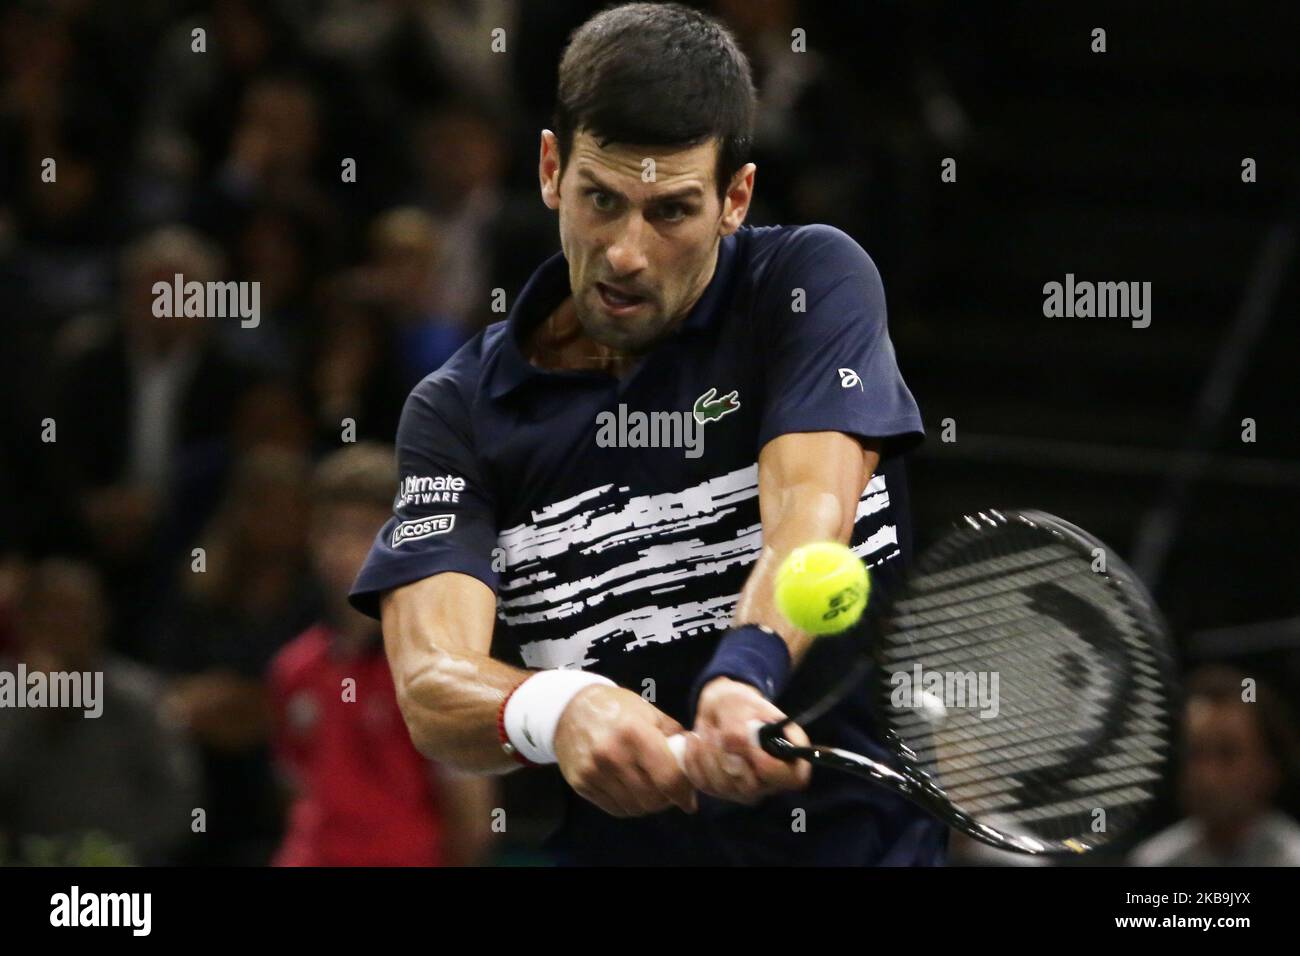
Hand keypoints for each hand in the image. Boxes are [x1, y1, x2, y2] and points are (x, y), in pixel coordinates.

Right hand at [554, 685, 697, 817]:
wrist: (569, 708)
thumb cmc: (616, 708)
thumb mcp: (648, 712)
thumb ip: (674, 736)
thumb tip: (696, 760)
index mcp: (634, 733)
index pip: (667, 778)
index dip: (683, 793)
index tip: (690, 800)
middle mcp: (612, 755)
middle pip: (651, 798)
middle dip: (667, 800)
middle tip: (671, 794)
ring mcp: (593, 772)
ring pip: (634, 808)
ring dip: (648, 805)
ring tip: (652, 792)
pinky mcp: (581, 784)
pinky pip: (614, 808)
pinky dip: (629, 806)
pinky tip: (632, 792)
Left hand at [683, 677, 810, 803]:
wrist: (720, 709)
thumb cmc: (739, 704)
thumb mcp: (740, 704)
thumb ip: (739, 725)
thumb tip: (732, 745)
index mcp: (791, 758)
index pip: (792, 779)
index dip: (769, 767)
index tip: (747, 745)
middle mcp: (772, 780)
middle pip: (751, 787)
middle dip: (727, 756)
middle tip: (717, 730)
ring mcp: (746, 790)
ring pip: (723, 786)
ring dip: (707, 754)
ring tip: (707, 730)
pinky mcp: (722, 791)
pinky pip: (703, 783)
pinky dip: (693, 759)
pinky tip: (695, 740)